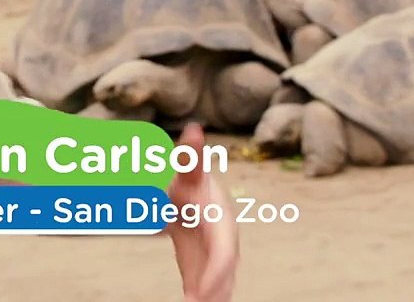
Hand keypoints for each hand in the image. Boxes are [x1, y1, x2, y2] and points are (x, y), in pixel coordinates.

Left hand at [165, 122, 238, 301]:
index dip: (216, 273)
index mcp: (223, 226)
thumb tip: (193, 128)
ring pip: (218, 288)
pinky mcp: (205, 273)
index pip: (224, 253)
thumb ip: (190, 156)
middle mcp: (225, 248)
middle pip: (224, 277)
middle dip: (214, 294)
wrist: (196, 201)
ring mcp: (217, 263)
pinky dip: (198, 298)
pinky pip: (205, 291)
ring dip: (207, 299)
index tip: (199, 294)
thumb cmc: (192, 187)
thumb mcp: (188, 175)